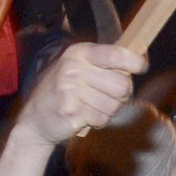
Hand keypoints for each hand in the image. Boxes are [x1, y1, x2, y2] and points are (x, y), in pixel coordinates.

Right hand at [0, 41, 143, 175]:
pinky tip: (83, 117)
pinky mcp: (71, 112)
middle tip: (106, 97)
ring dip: (108, 111)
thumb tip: (141, 59)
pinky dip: (98, 122)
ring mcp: (69, 90)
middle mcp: (73, 68)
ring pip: (114, 105)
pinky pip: (102, 119)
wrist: (34, 121)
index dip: (135, 62)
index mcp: (78, 53)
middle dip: (121, 96)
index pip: (117, 53)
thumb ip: (106, 63)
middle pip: (122, 85)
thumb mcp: (79, 68)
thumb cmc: (65, 93)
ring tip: (90, 107)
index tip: (141, 67)